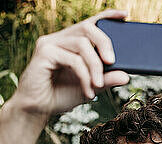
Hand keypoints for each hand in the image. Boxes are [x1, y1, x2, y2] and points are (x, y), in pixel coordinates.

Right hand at [9, 9, 130, 119]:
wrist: (36, 110)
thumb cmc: (60, 96)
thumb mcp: (90, 87)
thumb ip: (105, 80)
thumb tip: (126, 76)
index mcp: (70, 42)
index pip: (90, 23)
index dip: (107, 16)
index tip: (125, 15)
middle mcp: (59, 39)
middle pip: (87, 28)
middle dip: (104, 43)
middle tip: (113, 62)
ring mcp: (50, 44)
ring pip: (82, 44)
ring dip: (95, 66)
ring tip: (98, 85)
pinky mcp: (44, 53)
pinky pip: (73, 60)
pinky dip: (84, 76)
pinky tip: (88, 92)